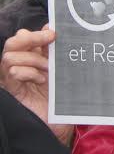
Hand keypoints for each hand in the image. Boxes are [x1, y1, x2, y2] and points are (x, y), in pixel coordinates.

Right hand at [1, 26, 72, 144]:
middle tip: (50, 40)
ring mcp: (15, 80)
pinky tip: (40, 81)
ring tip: (47, 70)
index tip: (55, 33)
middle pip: (13, 42)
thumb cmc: (64, 98)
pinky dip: (28, 73)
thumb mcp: (63, 71)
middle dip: (31, 37)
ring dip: (32, 59)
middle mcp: (22, 67)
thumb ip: (57, 52)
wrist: (61, 125)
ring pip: (10, 56)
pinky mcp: (12, 92)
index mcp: (35, 59)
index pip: (24, 36)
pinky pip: (12, 73)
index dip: (37, 32)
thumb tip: (51, 28)